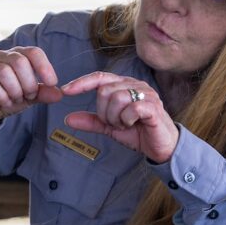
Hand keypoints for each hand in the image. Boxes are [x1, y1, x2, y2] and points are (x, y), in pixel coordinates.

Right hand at [0, 46, 62, 129]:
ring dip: (15, 90)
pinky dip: (2, 96)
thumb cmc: (11, 97)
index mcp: (19, 55)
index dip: (44, 67)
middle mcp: (3, 56)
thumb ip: (44, 93)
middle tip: (29, 96)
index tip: (52, 83)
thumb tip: (60, 93)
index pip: (34, 52)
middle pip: (19, 62)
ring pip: (4, 72)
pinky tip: (5, 102)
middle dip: (28, 83)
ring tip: (16, 99)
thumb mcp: (31, 97)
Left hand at [61, 71, 178, 162]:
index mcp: (123, 85)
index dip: (81, 83)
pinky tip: (133, 124)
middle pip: (104, 90)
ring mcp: (145, 93)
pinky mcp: (153, 106)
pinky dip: (127, 119)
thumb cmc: (137, 132)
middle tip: (115, 123)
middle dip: (104, 112)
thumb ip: (91, 121)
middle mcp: (134, 84)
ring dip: (115, 117)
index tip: (65, 91)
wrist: (160, 146)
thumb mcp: (110, 127)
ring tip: (124, 124)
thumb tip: (68, 119)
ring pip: (116, 98)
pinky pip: (131, 108)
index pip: (99, 77)